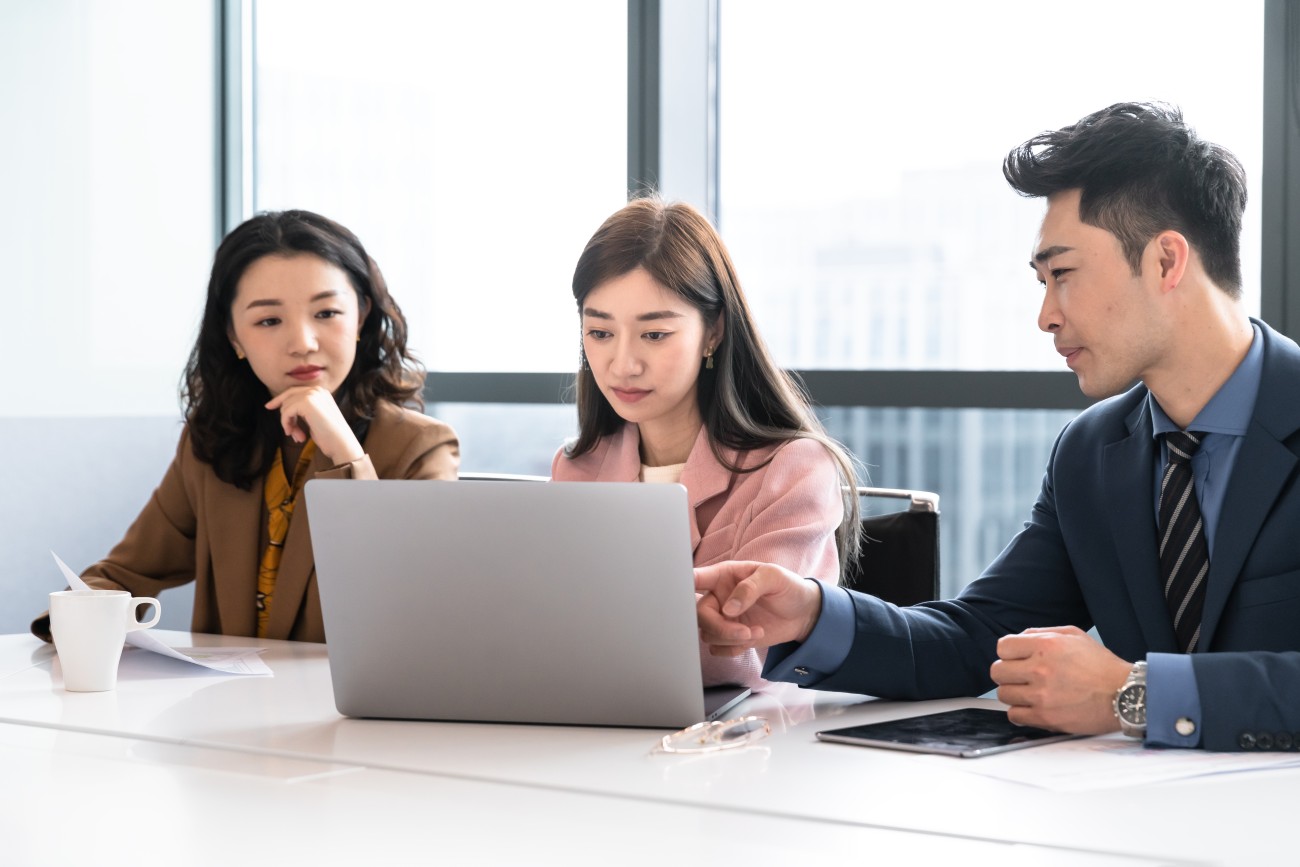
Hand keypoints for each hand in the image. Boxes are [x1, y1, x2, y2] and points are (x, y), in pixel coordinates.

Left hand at [265, 386, 363, 465]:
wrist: (341, 444)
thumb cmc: (329, 436)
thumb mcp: (315, 417)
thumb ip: (303, 409)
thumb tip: (284, 408)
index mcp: (321, 392)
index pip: (294, 391)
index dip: (280, 399)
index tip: (269, 406)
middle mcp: (317, 390)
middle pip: (288, 397)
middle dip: (285, 415)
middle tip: (290, 432)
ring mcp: (312, 394)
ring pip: (286, 406)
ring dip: (288, 423)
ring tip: (297, 436)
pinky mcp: (307, 402)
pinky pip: (286, 412)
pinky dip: (287, 424)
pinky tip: (296, 435)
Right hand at [693, 561, 821, 656]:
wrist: (803, 613)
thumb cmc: (788, 587)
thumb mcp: (774, 577)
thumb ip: (750, 588)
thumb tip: (728, 609)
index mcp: (724, 575)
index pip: (695, 578)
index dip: (683, 585)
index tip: (683, 594)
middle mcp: (718, 597)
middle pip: (699, 614)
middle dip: (719, 627)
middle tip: (744, 631)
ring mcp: (723, 618)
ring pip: (707, 633)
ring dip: (730, 639)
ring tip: (755, 632)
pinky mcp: (730, 637)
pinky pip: (717, 648)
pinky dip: (733, 649)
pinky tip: (753, 638)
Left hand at [990, 625, 1132, 733]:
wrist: (1125, 695)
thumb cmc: (1101, 666)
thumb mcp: (1074, 636)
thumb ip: (1041, 633)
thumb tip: (1018, 638)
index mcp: (1045, 646)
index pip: (1002, 647)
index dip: (1009, 653)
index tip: (1017, 659)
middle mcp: (1040, 669)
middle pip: (997, 671)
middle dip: (1008, 673)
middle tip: (1022, 676)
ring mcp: (1042, 695)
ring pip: (1003, 694)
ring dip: (1014, 693)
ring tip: (1031, 692)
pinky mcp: (1046, 717)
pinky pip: (1014, 715)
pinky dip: (1020, 712)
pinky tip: (1033, 707)